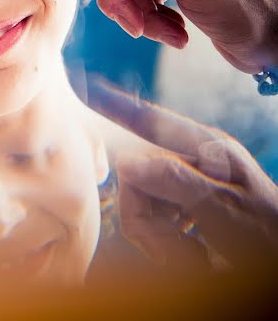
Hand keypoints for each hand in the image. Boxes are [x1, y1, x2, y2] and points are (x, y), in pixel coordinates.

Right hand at [87, 77, 277, 269]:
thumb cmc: (269, 236)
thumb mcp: (225, 210)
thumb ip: (175, 181)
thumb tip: (126, 161)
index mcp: (206, 149)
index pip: (149, 121)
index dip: (115, 107)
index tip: (87, 87)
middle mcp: (193, 161)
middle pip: (136, 178)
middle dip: (148, 221)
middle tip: (177, 254)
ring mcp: (188, 185)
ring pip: (140, 204)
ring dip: (161, 239)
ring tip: (195, 259)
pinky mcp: (185, 208)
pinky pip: (152, 221)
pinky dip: (167, 244)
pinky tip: (194, 255)